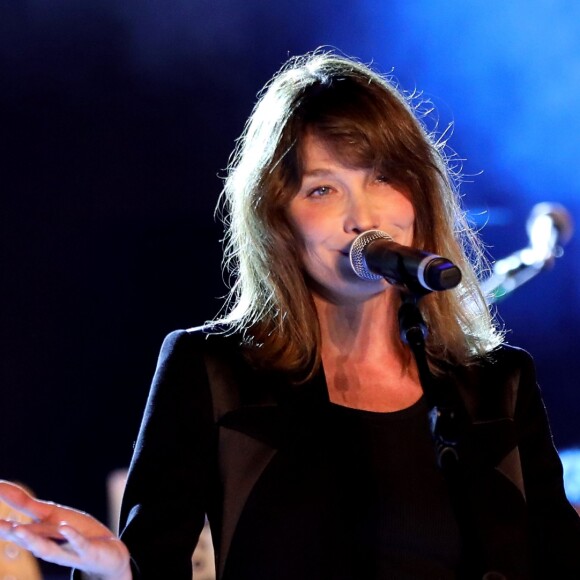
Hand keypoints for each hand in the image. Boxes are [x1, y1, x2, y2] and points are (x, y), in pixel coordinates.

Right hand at [0, 480, 130, 579]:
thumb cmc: (75, 532)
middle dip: (9, 532)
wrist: (107, 554)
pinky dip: (70, 536)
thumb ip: (26, 505)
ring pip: (45, 547)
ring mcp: (66, 549)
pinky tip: (64, 527)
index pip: (17, 523)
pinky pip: (77, 544)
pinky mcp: (86, 550)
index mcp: (37, 534)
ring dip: (31, 539)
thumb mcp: (50, 514)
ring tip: (16, 529)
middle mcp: (47, 544)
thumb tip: (2, 488)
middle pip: (26, 538)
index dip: (5, 515)